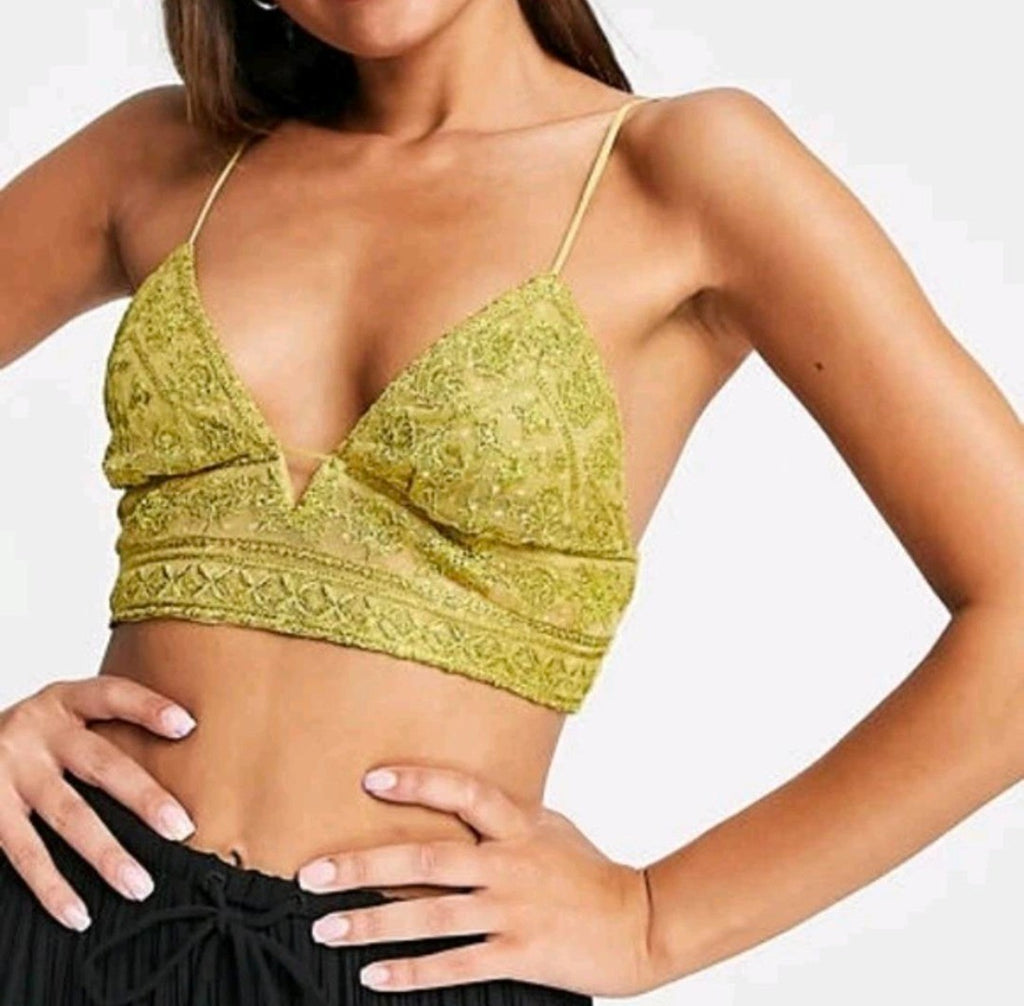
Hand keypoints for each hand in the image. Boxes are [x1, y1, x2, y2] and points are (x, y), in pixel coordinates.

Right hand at [0, 676, 197, 929]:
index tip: (186, 725)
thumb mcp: (64, 716)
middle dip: (143, 798)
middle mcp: (37, 732)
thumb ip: (107, 728)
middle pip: (101, 764)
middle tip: (181, 828)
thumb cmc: (35, 737)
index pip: (111, 696)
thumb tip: (184, 748)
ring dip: (107, 854)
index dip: (148, 707)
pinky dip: (53, 888)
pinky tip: (79, 913)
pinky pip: (25, 854)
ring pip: (68, 815)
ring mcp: (11, 772)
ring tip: (140, 885)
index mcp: (64, 701)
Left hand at [296, 764, 656, 996]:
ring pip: (432, 916)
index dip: (417, 784)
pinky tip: (373, 976)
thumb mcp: (550, 827)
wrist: (641, 922)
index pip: (463, 792)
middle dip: (365, 866)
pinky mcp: (520, 954)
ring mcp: (513, 910)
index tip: (370, 781)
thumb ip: (504, 818)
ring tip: (327, 928)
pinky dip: (412, 972)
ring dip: (373, 923)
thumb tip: (456, 802)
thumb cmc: (589, 871)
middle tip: (313, 873)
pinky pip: (456, 965)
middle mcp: (510, 863)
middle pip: (427, 859)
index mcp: (519, 824)